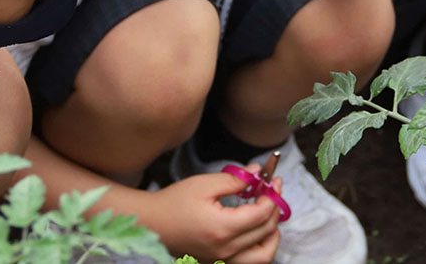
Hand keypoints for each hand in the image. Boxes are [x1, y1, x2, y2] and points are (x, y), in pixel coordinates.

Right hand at [149, 167, 281, 262]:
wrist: (151, 224)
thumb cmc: (174, 202)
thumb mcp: (205, 184)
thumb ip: (235, 179)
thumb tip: (257, 172)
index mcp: (222, 228)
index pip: (262, 213)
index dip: (271, 193)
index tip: (272, 178)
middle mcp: (225, 249)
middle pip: (266, 230)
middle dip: (274, 206)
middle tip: (271, 188)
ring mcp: (222, 259)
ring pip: (264, 254)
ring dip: (272, 232)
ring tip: (270, 212)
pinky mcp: (219, 262)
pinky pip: (250, 261)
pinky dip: (261, 247)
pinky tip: (258, 229)